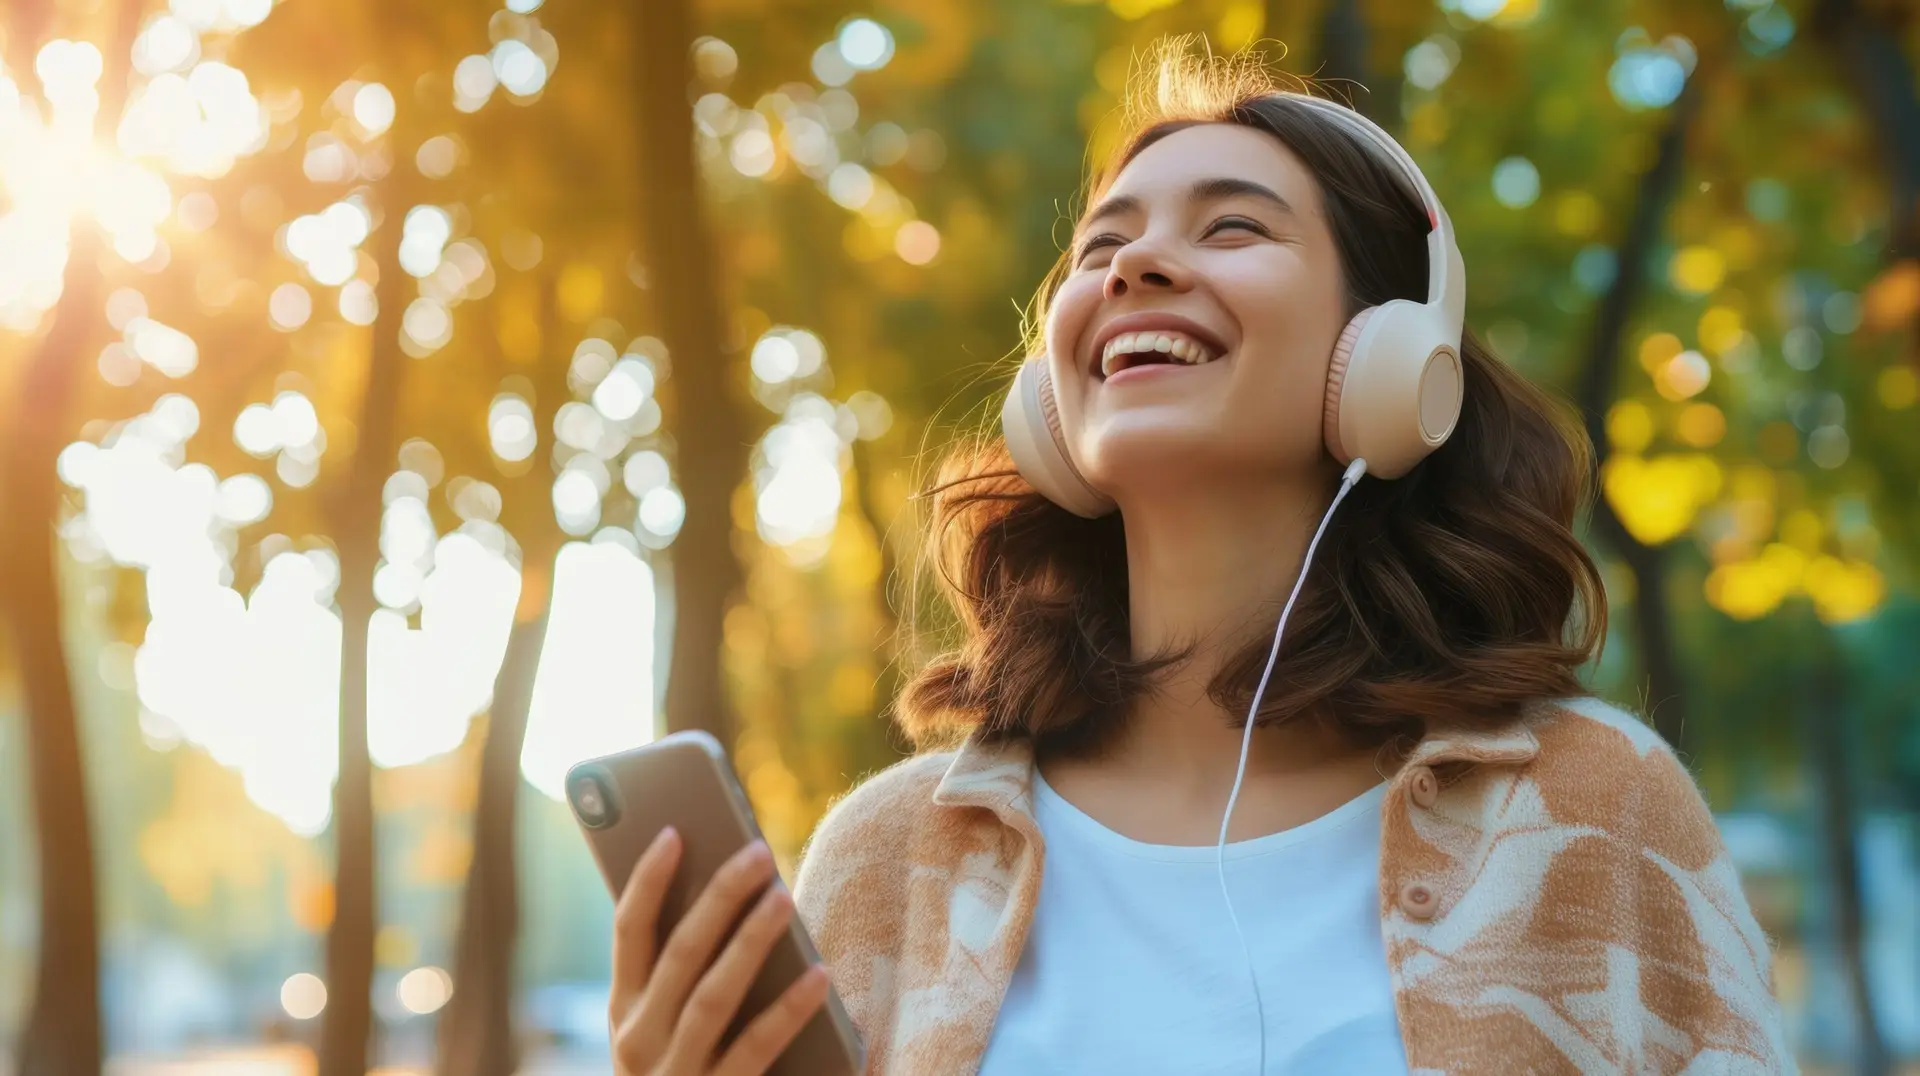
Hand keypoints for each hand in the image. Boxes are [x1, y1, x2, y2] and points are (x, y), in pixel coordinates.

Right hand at [610, 828, 831, 1074]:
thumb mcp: (667, 1032)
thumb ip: (689, 974)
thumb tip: (736, 897)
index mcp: (624, 1011)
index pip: (628, 931)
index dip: (647, 880)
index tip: (674, 831)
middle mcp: (637, 1041)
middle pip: (678, 953)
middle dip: (718, 897)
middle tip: (758, 851)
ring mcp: (673, 1075)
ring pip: (712, 994)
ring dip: (750, 941)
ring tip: (784, 897)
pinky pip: (755, 1048)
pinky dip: (788, 1009)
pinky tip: (819, 975)